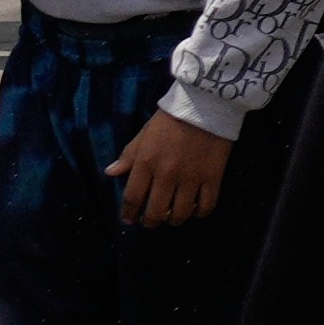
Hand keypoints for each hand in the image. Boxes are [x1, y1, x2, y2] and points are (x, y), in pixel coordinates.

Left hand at [111, 109, 234, 228]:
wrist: (206, 103)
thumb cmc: (171, 117)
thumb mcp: (145, 133)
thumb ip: (129, 155)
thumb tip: (110, 173)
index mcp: (146, 162)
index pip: (132, 198)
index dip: (129, 213)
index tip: (129, 219)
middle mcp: (166, 175)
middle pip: (155, 212)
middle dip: (150, 221)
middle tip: (151, 220)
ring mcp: (190, 178)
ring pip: (179, 214)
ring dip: (174, 220)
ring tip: (173, 216)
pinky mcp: (213, 177)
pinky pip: (206, 206)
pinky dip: (199, 213)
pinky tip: (195, 209)